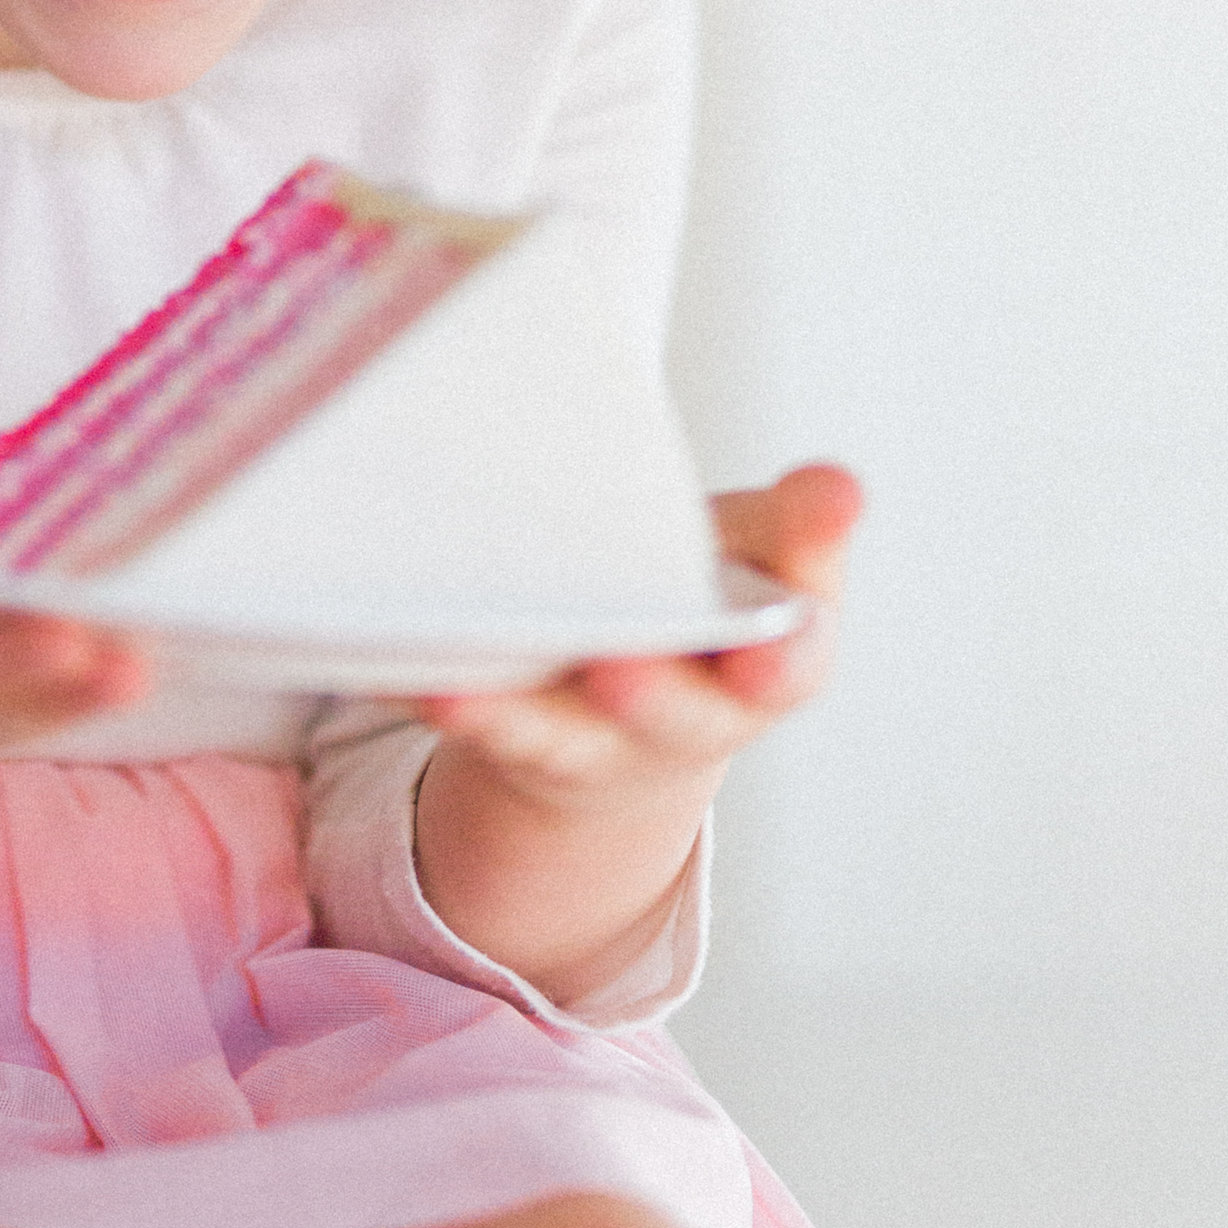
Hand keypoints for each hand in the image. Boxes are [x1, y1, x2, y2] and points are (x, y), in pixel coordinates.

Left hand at [409, 461, 861, 801]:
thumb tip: (840, 488)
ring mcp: (588, 739)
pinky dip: (428, 694)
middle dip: (645, 694)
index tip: (767, 654)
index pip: (787, 670)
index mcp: (763, 669)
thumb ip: (798, 525)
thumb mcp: (763, 557)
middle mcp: (680, 719)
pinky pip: (464, 720)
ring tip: (463, 692)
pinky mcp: (508, 737)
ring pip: (551, 736)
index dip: (778, 663)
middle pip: (668, 715)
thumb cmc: (706, 598)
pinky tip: (387, 668)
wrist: (628, 701)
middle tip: (617, 666)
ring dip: (509, 715)